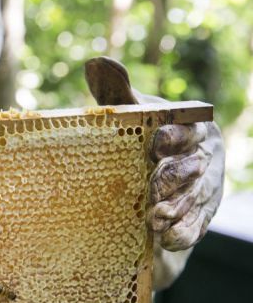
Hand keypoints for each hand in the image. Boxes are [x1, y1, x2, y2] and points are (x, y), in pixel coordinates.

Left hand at [85, 57, 223, 250]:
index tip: (154, 143)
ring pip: (196, 198)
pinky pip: (196, 226)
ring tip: (154, 219)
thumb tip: (96, 63)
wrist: (144, 181)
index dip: (174, 136)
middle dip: (174, 177)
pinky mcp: (199, 217)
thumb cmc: (137, 138)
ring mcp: (205, 189)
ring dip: (177, 209)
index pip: (189, 129)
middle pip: (194, 166)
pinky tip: (166, 239)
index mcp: (193, 126)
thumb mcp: (128, 116)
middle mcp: (205, 156)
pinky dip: (183, 232)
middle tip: (153, 187)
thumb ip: (117, 93)